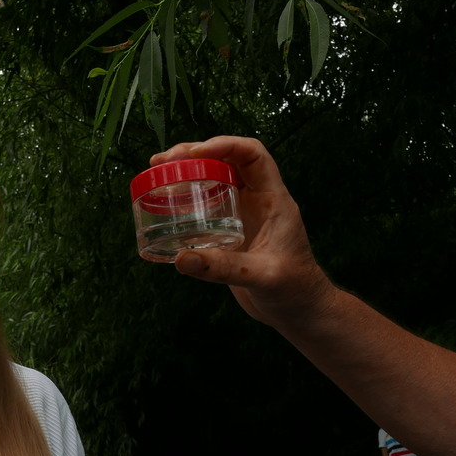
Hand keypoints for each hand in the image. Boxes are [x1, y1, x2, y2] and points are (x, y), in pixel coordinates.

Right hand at [150, 136, 334, 327]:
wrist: (298, 310)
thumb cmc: (294, 289)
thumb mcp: (262, 277)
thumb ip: (224, 269)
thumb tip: (182, 259)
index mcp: (274, 199)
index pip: (252, 155)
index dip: (225, 145)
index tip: (194, 153)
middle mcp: (258, 201)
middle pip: (226, 161)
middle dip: (194, 154)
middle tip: (162, 162)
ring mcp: (243, 215)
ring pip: (213, 180)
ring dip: (187, 173)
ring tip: (156, 175)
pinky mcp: (229, 232)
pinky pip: (205, 205)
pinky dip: (185, 200)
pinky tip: (165, 206)